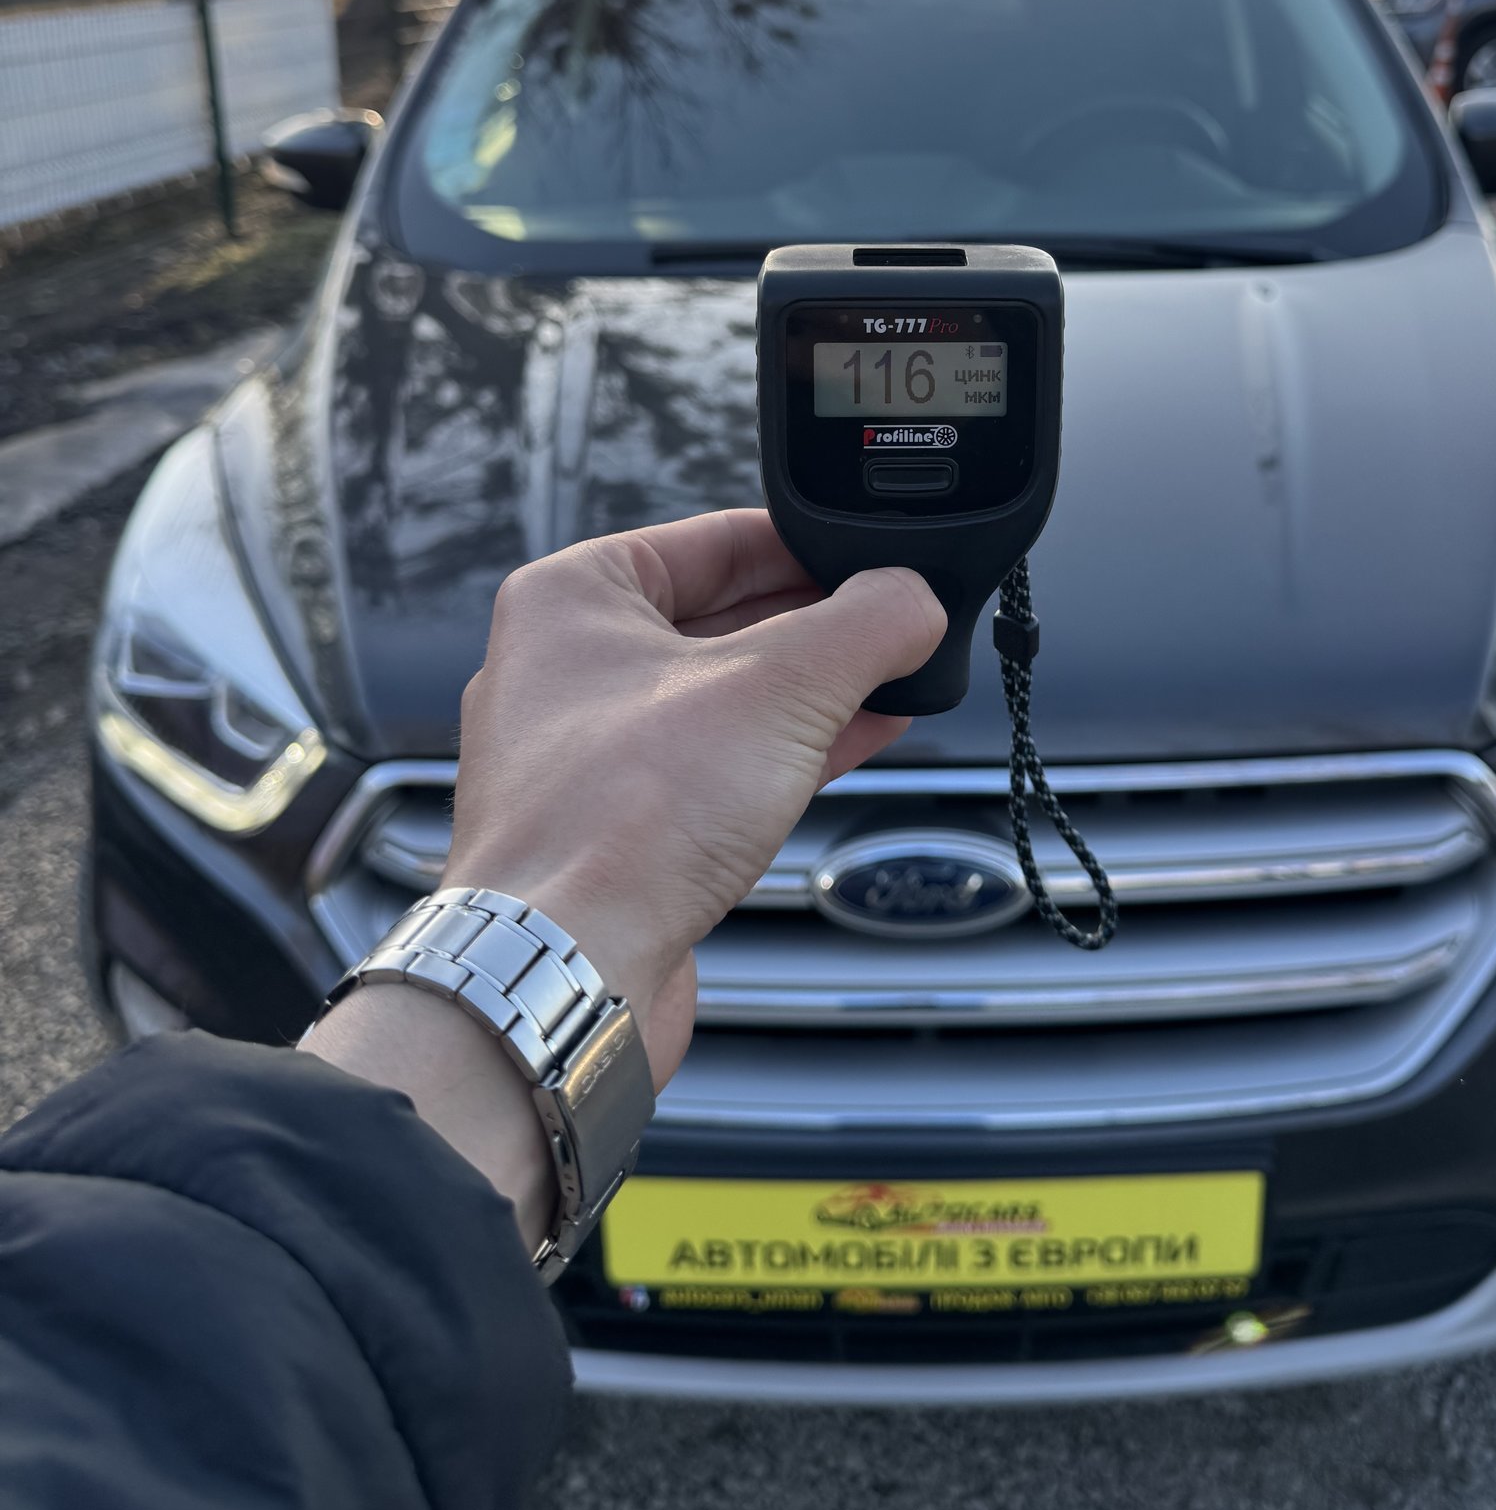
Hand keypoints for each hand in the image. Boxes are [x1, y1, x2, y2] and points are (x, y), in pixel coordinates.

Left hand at [446, 509, 944, 1083]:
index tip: (878, 557)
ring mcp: (589, 756)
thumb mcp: (779, 686)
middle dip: (817, 623)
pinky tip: (857, 740)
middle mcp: (566, 668)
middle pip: (722, 617)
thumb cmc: (621, 820)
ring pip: (724, 697)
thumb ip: (865, 623)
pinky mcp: (619, 829)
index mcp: (572, 598)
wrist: (566, 970)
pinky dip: (787, 749)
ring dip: (812, 691)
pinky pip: (717, 766)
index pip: (715, 538)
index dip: (808, 544)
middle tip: (898, 622)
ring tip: (894, 679)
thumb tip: (915, 596)